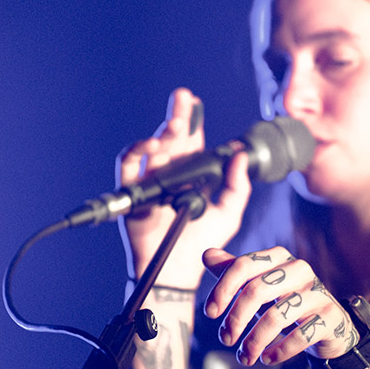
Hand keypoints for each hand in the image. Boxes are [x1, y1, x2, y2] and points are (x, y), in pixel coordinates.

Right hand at [117, 89, 251, 286]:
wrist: (180, 270)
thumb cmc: (203, 243)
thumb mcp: (229, 212)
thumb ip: (237, 186)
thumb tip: (240, 155)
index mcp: (190, 176)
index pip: (191, 143)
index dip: (193, 122)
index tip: (195, 103)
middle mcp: (169, 175)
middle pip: (171, 139)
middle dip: (177, 116)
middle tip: (183, 98)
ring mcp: (150, 182)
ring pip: (152, 148)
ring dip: (163, 132)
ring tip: (177, 124)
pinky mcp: (134, 193)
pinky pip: (129, 166)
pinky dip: (138, 151)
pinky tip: (154, 144)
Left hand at [203, 246, 359, 365]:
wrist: (328, 324)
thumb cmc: (286, 301)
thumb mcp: (260, 285)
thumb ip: (235, 271)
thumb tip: (207, 255)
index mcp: (279, 257)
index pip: (243, 266)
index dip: (222, 289)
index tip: (211, 314)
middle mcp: (299, 270)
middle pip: (257, 291)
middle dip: (236, 319)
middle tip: (226, 339)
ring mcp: (317, 293)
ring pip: (276, 317)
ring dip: (254, 341)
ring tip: (244, 357)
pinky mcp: (330, 316)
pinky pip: (300, 336)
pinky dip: (279, 351)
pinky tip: (267, 358)